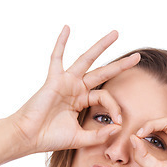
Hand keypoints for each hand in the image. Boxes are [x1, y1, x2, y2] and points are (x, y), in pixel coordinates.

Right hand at [8, 25, 139, 154]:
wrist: (30, 137)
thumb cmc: (51, 138)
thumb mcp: (80, 138)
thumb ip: (99, 135)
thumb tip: (118, 128)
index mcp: (82, 101)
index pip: (105, 97)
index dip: (114, 108)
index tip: (118, 123)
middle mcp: (75, 89)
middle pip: (102, 72)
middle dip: (120, 65)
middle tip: (137, 58)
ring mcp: (66, 82)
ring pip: (86, 60)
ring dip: (101, 46)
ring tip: (115, 35)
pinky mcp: (54, 80)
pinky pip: (57, 58)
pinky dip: (61, 43)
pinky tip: (67, 28)